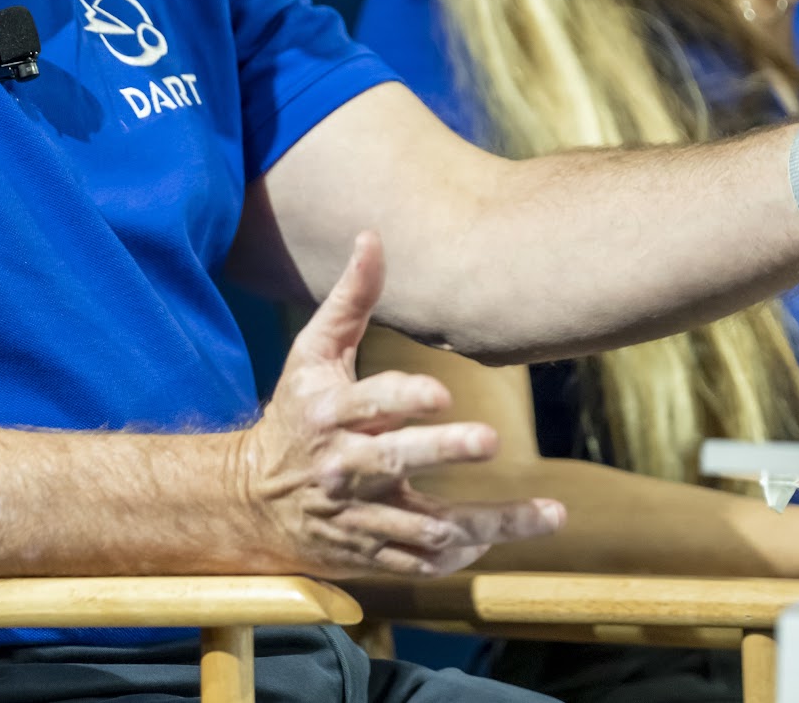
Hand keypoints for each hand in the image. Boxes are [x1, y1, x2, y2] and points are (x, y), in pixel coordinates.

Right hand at [234, 232, 564, 575]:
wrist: (251, 499)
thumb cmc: (295, 413)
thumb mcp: (312, 353)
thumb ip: (348, 300)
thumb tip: (372, 236)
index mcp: (328, 413)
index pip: (367, 405)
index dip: (403, 399)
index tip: (441, 394)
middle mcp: (342, 467)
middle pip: (394, 463)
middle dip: (442, 451)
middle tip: (491, 440)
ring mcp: (357, 516)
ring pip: (424, 528)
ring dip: (488, 524)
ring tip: (546, 513)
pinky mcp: (369, 554)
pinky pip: (420, 561)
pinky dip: (460, 555)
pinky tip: (502, 539)